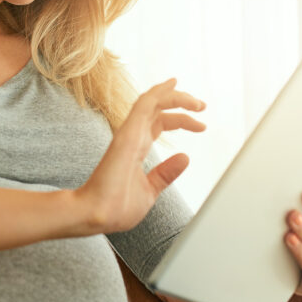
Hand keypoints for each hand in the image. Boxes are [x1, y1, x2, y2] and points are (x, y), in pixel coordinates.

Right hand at [76, 78, 205, 233]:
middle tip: (202, 106)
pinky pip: (143, 105)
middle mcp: (133, 137)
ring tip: (197, 101)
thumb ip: (165, 173)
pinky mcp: (127, 134)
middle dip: (182, 104)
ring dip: (175, 96)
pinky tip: (172, 86)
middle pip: (158, 109)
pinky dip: (158, 93)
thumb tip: (184, 158)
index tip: (200, 123)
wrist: (99, 215)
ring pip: (152, 101)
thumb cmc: (116, 207)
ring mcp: (129, 134)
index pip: (159, 123)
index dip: (180, 119)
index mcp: (137, 148)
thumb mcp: (150, 189)